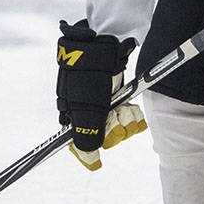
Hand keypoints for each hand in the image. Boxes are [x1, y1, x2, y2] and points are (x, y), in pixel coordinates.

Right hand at [55, 19, 146, 170]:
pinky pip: (127, 116)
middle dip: (114, 127)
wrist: (105, 42)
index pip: (81, 143)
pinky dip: (132, 113)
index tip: (102, 143)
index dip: (92, 145)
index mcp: (71, 113)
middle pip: (104, 136)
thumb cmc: (90, 72)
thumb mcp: (86, 106)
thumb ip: (86, 135)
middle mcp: (86, 111)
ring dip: (125, 119)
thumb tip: (90, 161)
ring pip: (119, 127)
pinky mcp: (118, 97)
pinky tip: (131, 106)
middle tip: (115, 114)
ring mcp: (103, 104)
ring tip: (125, 106)